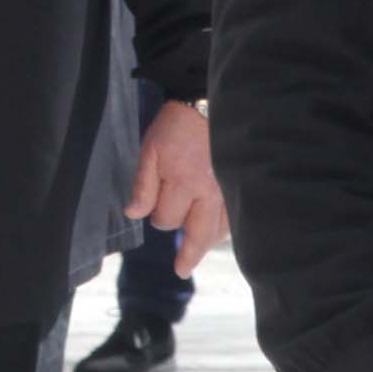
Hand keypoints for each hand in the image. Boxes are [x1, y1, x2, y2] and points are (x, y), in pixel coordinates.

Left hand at [124, 100, 223, 268]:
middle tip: (182, 270)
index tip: (154, 208)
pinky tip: (221, 232)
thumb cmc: (176, 124)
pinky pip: (236, 215)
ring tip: (199, 255)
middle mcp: (209, 192)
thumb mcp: (151, 149)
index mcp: (183, 182)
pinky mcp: (239, 183)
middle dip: (188, 254)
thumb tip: (133, 214)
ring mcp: (228, 189)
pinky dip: (228, 227)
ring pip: (220, 228)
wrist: (209, 101)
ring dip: (208, 243)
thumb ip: (142, 184)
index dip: (157, 216)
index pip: (166, 218)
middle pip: (198, 234)